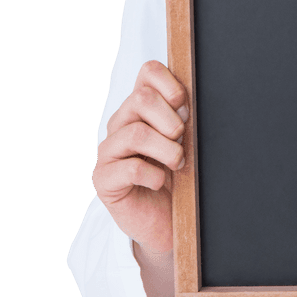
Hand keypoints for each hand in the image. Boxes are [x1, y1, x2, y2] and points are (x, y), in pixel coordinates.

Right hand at [92, 60, 187, 255]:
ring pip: (136, 133)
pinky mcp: (103, 178)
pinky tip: (159, 183)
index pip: (148, 72)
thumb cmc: (178, 181)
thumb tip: (192, 103)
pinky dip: (154, 176)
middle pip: (141, 98)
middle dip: (171, 121)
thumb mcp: (187, 146)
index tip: (185, 106)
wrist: (165, 223)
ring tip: (177, 165)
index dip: (170, 83)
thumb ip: (185, 121)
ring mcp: (109, 150)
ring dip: (167, 150)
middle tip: (183, 142)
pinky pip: (131, 168)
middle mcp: (121, 124)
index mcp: (141, 109)